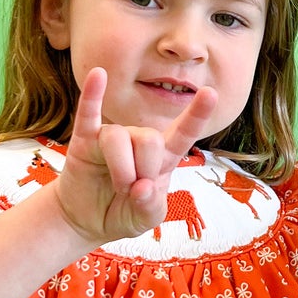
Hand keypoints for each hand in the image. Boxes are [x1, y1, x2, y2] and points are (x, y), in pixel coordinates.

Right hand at [53, 67, 221, 247]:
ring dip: (121, 168)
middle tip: (131, 191)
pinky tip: (98, 75)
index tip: (211, 93)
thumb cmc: (122, 213)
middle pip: (150, 139)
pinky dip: (93, 94)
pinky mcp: (86, 140)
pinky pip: (89, 113)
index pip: (183, 133)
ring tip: (117, 185)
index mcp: (162, 158)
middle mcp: (139, 141)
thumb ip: (151, 206)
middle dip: (143, 170)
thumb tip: (142, 187)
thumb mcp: (146, 220)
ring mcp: (112, 138)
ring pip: (120, 137)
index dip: (196, 115)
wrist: (86, 221)